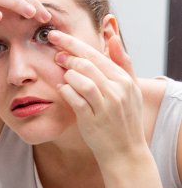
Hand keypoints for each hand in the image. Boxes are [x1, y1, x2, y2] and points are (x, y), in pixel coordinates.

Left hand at [48, 31, 145, 162]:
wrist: (125, 150)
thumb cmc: (125, 116)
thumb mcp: (131, 88)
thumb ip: (122, 62)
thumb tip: (113, 37)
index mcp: (124, 80)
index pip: (95, 54)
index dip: (72, 44)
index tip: (55, 36)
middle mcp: (117, 91)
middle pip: (85, 64)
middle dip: (67, 57)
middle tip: (56, 56)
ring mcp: (104, 106)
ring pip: (79, 79)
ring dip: (66, 74)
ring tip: (62, 74)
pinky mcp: (91, 119)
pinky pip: (73, 98)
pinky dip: (65, 90)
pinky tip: (62, 89)